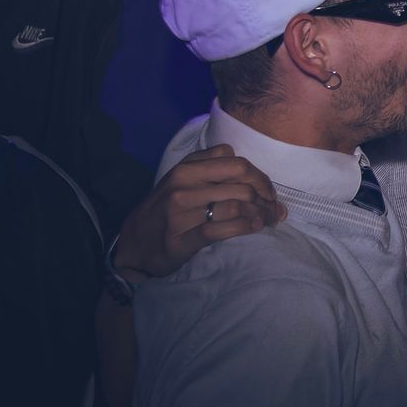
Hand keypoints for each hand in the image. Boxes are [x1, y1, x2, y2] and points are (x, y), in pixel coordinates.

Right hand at [107, 144, 284, 281]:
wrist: (133, 243)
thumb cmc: (166, 208)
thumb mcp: (183, 179)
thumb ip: (215, 170)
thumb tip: (260, 181)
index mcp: (187, 167)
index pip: (236, 163)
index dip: (259, 177)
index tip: (268, 191)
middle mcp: (183, 186)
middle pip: (241, 185)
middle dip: (264, 197)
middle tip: (273, 209)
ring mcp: (181, 212)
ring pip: (236, 206)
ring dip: (259, 214)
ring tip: (267, 221)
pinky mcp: (182, 238)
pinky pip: (222, 229)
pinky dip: (245, 227)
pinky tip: (254, 228)